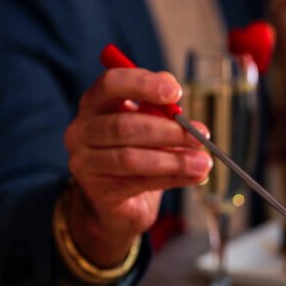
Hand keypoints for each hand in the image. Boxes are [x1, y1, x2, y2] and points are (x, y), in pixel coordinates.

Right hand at [63, 65, 211, 265]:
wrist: (117, 201)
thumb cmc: (135, 151)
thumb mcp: (148, 123)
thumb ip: (159, 109)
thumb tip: (175, 99)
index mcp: (94, 103)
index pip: (111, 84)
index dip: (143, 84)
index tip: (176, 92)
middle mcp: (82, 130)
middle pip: (123, 126)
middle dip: (168, 130)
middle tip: (200, 135)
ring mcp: (85, 163)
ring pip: (131, 158)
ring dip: (174, 160)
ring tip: (203, 163)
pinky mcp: (99, 192)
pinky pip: (139, 182)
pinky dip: (172, 178)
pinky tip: (194, 176)